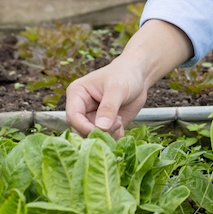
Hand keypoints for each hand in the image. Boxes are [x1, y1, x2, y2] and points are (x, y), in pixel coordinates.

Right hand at [65, 18, 193, 138]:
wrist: (139, 76)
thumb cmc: (125, 75)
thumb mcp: (117, 88)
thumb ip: (109, 107)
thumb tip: (101, 127)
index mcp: (77, 95)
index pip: (73, 116)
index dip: (83, 126)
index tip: (99, 130)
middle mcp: (82, 108)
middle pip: (80, 130)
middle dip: (98, 132)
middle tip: (115, 124)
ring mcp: (93, 118)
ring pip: (93, 136)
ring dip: (107, 134)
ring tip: (119, 122)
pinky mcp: (105, 125)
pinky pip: (106, 138)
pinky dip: (114, 136)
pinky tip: (122, 125)